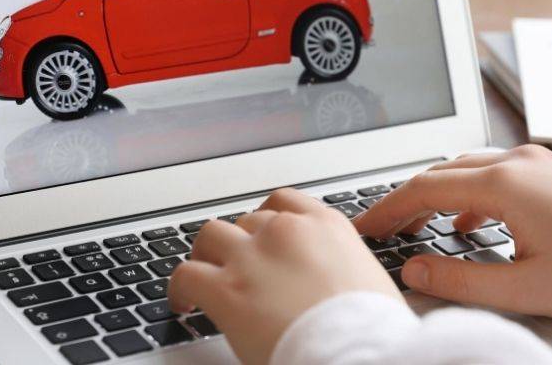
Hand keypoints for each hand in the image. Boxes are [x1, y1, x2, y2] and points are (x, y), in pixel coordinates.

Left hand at [168, 188, 400, 364]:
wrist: (359, 355)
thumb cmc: (372, 333)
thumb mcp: (372, 284)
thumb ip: (342, 268)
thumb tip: (333, 285)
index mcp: (327, 227)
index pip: (285, 202)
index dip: (267, 218)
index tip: (261, 232)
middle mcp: (287, 231)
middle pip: (247, 220)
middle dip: (240, 243)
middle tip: (237, 267)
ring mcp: (253, 257)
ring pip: (211, 235)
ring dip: (206, 254)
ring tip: (204, 274)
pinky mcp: (226, 289)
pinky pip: (185, 275)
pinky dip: (179, 288)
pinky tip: (183, 303)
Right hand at [353, 144, 551, 317]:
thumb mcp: (524, 289)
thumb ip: (460, 281)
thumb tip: (414, 270)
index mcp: (504, 185)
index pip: (424, 189)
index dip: (387, 209)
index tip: (364, 227)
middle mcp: (515, 162)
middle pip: (439, 173)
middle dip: (404, 201)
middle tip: (381, 229)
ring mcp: (532, 160)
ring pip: (463, 168)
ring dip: (433, 194)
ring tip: (413, 225)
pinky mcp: (546, 168)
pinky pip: (490, 172)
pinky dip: (465, 192)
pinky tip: (464, 220)